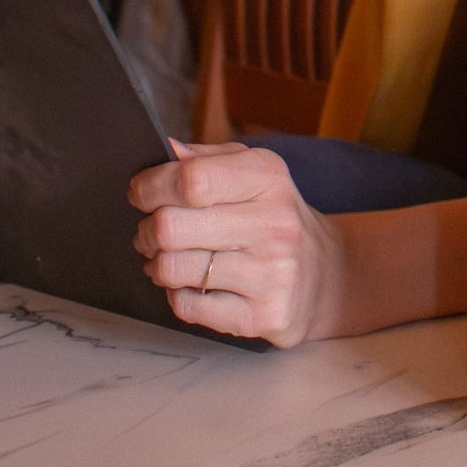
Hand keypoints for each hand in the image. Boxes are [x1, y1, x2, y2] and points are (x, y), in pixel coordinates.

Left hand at [129, 139, 345, 345]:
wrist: (326, 273)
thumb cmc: (273, 217)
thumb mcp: (253, 173)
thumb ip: (208, 159)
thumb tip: (169, 151)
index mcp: (268, 177)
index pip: (190, 179)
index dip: (151, 186)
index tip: (141, 193)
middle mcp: (274, 222)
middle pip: (170, 226)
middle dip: (146, 231)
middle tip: (150, 233)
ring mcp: (272, 272)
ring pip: (172, 269)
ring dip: (157, 265)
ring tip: (168, 259)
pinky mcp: (264, 314)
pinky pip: (187, 306)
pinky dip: (178, 295)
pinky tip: (193, 284)